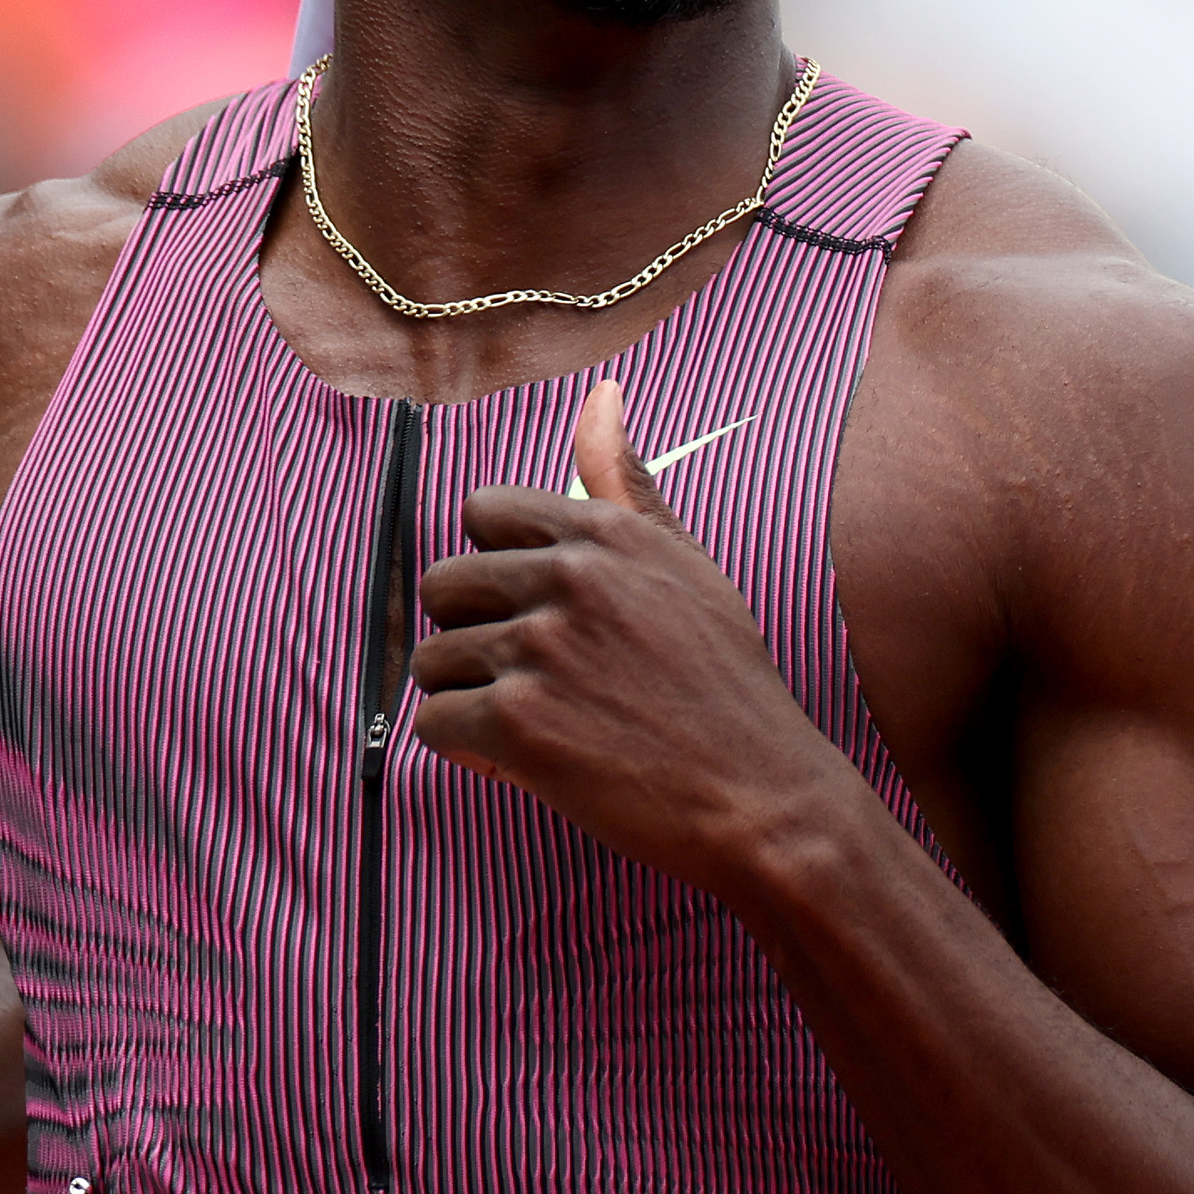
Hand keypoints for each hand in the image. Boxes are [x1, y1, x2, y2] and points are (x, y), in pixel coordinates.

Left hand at [412, 380, 850, 892]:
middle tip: (531, 677)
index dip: (499, 569)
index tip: (536, 611)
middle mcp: (568, 579)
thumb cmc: (726, 687)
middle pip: (444, 584)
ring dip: (470, 697)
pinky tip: (525, 760)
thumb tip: (602, 397)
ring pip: (432, 659)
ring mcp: (538, 649)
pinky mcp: (516, 722)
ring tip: (534, 722)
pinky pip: (435, 722)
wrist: (761, 796)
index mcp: (606, 535)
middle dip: (473, 634)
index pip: (483, 513)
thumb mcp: (687, 568)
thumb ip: (628, 486)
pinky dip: (469, 749)